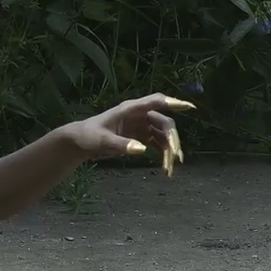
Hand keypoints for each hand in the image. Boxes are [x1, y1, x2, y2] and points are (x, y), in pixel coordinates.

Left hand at [63, 92, 195, 175]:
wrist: (81, 143)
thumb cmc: (89, 136)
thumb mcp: (102, 141)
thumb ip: (121, 144)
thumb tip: (142, 149)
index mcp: (131, 109)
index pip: (155, 102)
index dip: (173, 102)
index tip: (189, 107)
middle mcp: (140, 115)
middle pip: (165, 123)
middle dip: (172, 140)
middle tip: (175, 157)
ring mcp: (143, 126)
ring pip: (164, 136)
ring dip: (170, 151)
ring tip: (170, 168)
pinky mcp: (142, 137)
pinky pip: (159, 145)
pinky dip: (163, 156)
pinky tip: (165, 169)